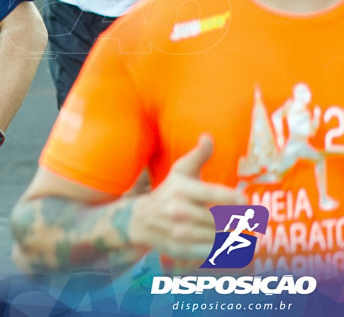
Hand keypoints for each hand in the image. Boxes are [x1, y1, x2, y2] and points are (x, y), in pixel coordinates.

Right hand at [129, 135, 245, 259]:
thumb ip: (198, 155)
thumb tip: (208, 136)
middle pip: (221, 219)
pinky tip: (226, 244)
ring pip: (218, 237)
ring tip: (236, 230)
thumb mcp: (181, 172)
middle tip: (248, 219)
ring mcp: (178, 232)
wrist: (139, 219)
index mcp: (182, 190)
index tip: (246, 200)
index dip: (233, 198)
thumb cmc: (169, 191)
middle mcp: (178, 211)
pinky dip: (220, 250)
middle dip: (235, 220)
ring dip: (230, 235)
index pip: (213, 194)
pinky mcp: (179, 249)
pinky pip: (209, 252)